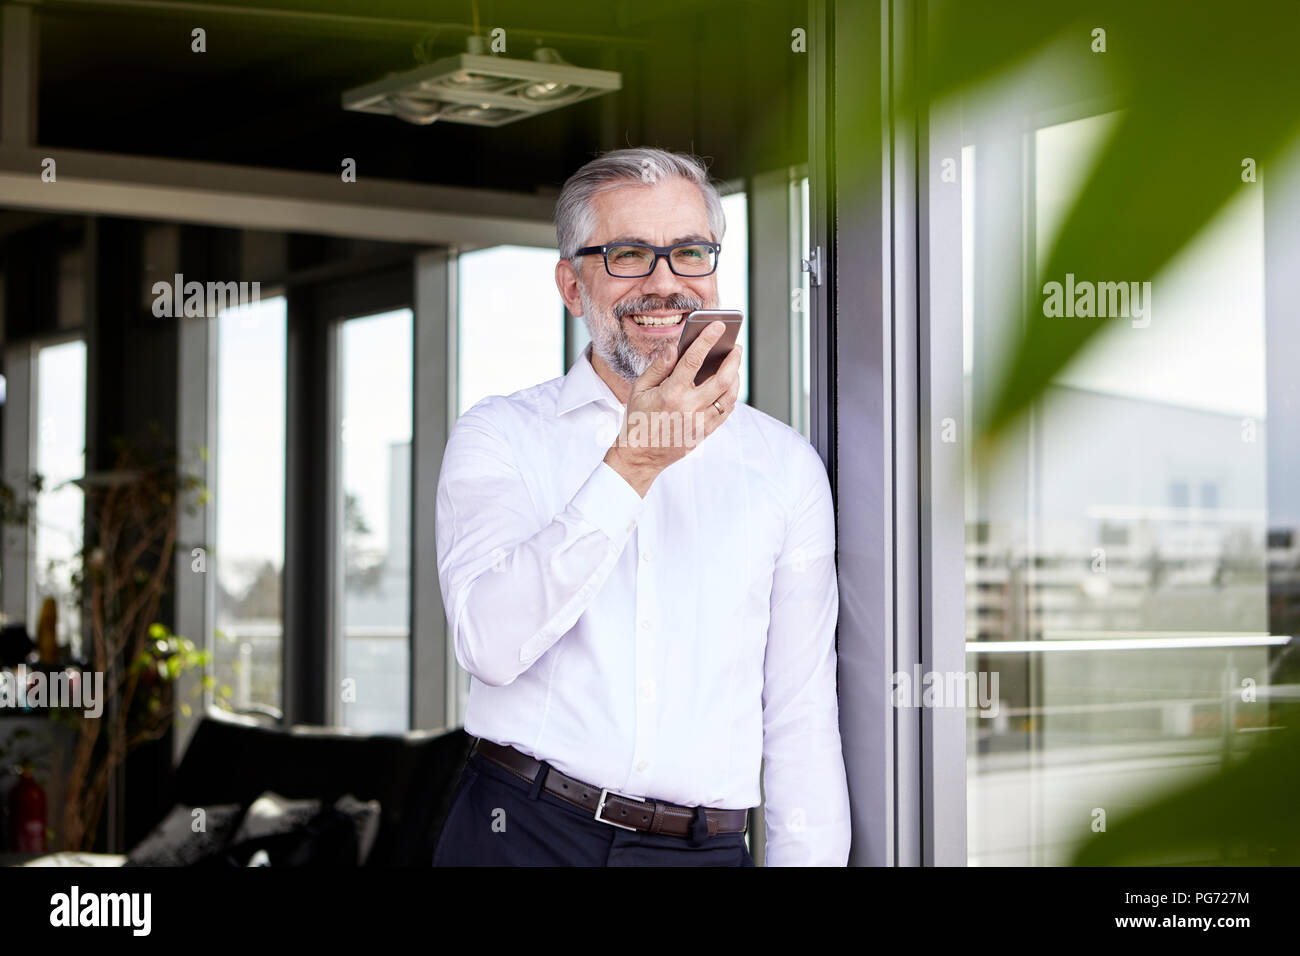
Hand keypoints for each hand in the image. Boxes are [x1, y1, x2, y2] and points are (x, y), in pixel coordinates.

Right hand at [603, 320, 742, 496]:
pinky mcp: (705, 433)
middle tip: (735, 347)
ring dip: (735, 377)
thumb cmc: (638, 419)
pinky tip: (729, 384)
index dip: (707, 340)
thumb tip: (675, 346)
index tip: (717, 326)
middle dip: (733, 360)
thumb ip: (659, 366)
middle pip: (722, 379)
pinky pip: (725, 411)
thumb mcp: (640, 389)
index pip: (693, 360)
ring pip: (728, 396)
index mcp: (670, 394)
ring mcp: (699, 423)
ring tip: (734, 365)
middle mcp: (688, 408)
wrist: (640, 455)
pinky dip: (730, 395)